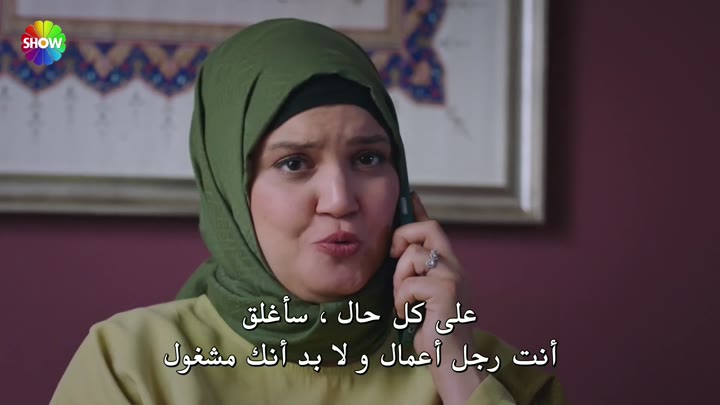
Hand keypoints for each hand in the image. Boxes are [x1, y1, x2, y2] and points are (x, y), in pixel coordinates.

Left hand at [390, 192, 485, 403]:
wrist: (450, 360)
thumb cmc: (431, 331)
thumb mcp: (420, 296)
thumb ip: (414, 275)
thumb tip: (395, 256)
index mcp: (449, 265)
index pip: (434, 228)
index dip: (420, 209)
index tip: (410, 194)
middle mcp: (455, 266)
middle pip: (429, 228)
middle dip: (404, 236)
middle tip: (394, 258)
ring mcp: (453, 277)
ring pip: (413, 256)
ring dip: (399, 280)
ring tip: (404, 301)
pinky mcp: (446, 292)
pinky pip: (410, 283)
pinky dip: (402, 301)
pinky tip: (409, 315)